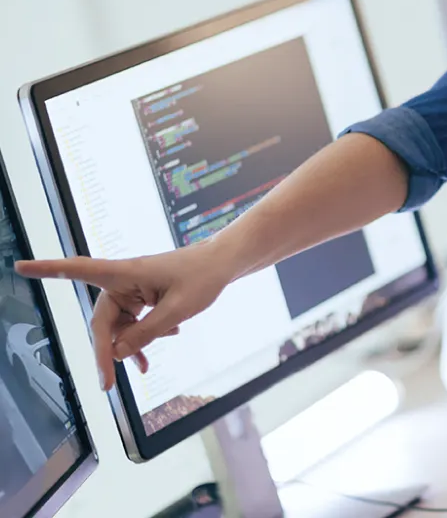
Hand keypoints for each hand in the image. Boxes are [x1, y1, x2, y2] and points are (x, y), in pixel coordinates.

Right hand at [16, 240, 235, 389]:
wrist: (224, 264)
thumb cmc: (203, 277)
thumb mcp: (177, 310)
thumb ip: (146, 333)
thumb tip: (116, 354)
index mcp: (125, 273)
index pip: (78, 269)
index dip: (47, 269)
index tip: (20, 266)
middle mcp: (123, 280)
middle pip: (102, 321)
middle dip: (106, 352)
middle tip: (108, 384)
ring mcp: (133, 289)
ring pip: (119, 326)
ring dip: (131, 346)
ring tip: (144, 368)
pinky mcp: (144, 297)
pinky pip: (134, 323)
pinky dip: (143, 337)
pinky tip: (156, 349)